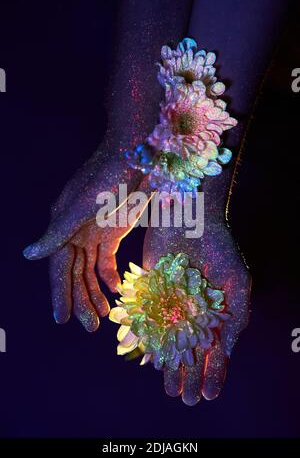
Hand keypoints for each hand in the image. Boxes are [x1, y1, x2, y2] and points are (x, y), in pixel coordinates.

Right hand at [24, 142, 143, 330]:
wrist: (135, 157)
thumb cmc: (107, 178)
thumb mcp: (82, 206)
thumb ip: (58, 233)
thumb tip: (28, 255)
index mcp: (62, 227)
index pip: (59, 268)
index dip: (60, 293)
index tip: (63, 319)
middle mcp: (74, 233)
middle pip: (74, 273)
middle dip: (80, 299)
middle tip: (90, 326)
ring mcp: (93, 232)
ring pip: (90, 270)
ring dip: (95, 292)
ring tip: (103, 315)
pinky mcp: (112, 231)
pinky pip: (107, 260)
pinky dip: (111, 276)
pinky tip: (117, 290)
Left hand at [143, 215, 250, 404]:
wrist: (189, 217)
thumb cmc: (219, 247)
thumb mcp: (237, 283)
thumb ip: (234, 318)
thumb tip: (225, 351)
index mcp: (214, 312)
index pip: (215, 349)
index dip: (214, 373)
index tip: (209, 395)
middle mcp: (191, 312)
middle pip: (190, 351)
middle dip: (189, 375)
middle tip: (186, 399)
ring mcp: (170, 303)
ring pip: (168, 341)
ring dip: (169, 365)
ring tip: (169, 388)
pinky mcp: (149, 291)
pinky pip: (145, 319)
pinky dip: (145, 338)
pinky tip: (145, 357)